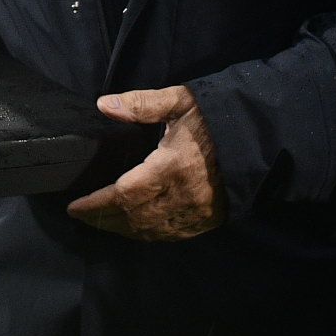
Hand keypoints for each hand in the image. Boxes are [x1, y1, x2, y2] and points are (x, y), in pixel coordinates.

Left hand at [67, 85, 226, 240]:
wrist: (261, 138)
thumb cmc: (217, 117)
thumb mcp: (180, 101)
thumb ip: (141, 104)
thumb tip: (103, 105)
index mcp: (171, 167)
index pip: (123, 195)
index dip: (96, 204)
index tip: (74, 207)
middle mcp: (182, 196)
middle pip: (133, 218)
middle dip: (103, 220)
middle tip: (82, 216)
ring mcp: (196, 212)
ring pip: (151, 231)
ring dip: (123, 230)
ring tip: (102, 221)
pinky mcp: (207, 220)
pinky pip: (172, 235)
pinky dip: (148, 234)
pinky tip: (136, 227)